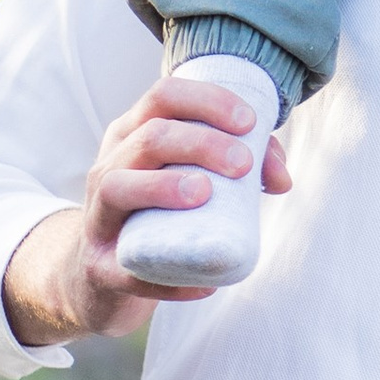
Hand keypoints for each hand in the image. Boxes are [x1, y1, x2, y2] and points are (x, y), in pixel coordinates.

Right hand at [0, 74, 292, 346]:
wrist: (100, 275)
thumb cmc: (158, 210)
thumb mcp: (188, 176)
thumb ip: (237, 165)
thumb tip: (282, 179)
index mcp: (133, 133)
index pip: (164, 95)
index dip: (207, 101)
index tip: (248, 123)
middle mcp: (109, 165)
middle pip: (149, 136)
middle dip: (200, 143)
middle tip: (242, 165)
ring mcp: (97, 216)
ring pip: (118, 187)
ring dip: (165, 187)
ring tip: (204, 194)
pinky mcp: (99, 267)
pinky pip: (126, 270)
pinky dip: (167, 279)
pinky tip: (204, 284)